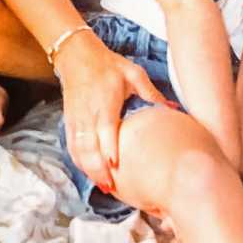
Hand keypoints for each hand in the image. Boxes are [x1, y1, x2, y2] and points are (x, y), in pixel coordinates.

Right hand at [54, 29, 164, 194]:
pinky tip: (89, 173)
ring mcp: (76, 118)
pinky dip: (79, 162)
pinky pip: (72, 145)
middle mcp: (88, 113)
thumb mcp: (133, 73)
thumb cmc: (107, 65)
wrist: (77, 55)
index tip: (116, 166)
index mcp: (105, 101)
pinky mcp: (69, 121)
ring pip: (78, 149)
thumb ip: (151, 93)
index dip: (108, 148)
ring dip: (88, 169)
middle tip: (111, 187)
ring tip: (103, 186)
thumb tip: (173, 109)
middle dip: (98, 168)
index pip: (104, 129)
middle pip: (89, 146)